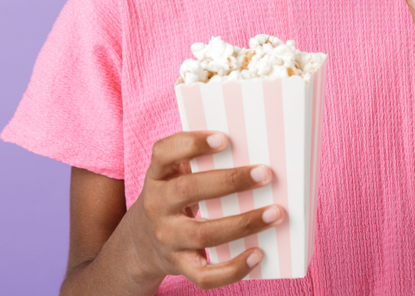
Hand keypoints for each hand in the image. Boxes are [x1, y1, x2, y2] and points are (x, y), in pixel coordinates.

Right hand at [129, 131, 283, 289]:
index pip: (164, 153)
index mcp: (157, 176)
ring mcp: (167, 238)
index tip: (224, 138)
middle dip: (230, 181)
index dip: (192, 144)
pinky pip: (205, 274)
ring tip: (275, 213)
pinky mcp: (179, 265)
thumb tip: (251, 149)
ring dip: (243, 223)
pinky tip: (257, 254)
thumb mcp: (172, 176)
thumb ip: (196, 161)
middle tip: (265, 173)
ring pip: (204, 233)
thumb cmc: (172, 199)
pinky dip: (233, 268)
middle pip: (189, 190)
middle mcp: (156, 205)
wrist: (140, 245)